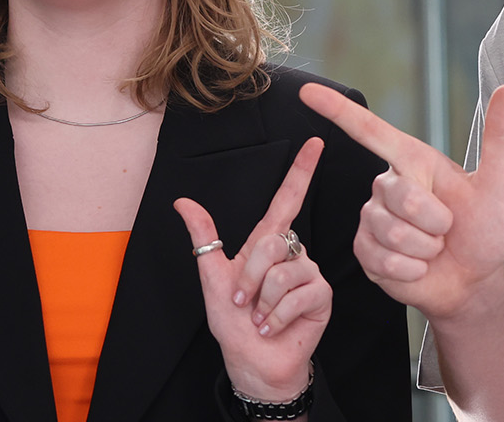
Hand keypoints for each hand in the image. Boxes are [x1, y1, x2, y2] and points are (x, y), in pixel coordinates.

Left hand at [174, 137, 329, 402]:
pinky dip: (277, 314)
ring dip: (263, 301)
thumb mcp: (212, 278)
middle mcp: (291, 254)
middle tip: (244, 302)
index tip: (314, 142)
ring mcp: (308, 273)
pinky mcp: (321, 296)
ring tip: (261, 318)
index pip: (286, 200)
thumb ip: (204, 238)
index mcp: (266, 244)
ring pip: (283, 271)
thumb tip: (182, 202)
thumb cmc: (234, 323)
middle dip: (250, 276)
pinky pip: (298, 293)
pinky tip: (274, 326)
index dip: (300, 171)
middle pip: (272, 242)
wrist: (253, 362)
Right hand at [299, 82, 503, 321]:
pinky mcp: (364, 251)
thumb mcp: (497, 187)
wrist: (470, 282)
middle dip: (436, 222)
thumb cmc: (482, 232)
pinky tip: (418, 268)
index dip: (337, 110)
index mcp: (412, 161)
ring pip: (394, 232)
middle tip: (447, 231)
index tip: (307, 91)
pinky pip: (384, 260)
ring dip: (426, 250)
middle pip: (402, 197)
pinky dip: (412, 270)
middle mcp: (386, 185)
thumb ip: (499, 138)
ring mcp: (371, 219)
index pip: (370, 131)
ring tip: (434, 249)